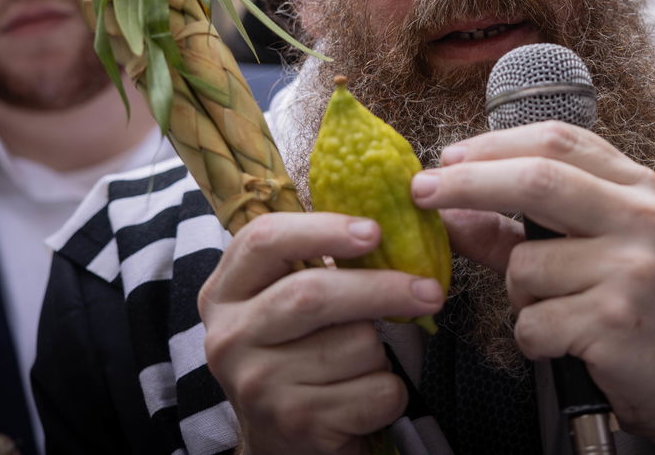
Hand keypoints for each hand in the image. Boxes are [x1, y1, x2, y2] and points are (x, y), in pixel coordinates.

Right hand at [197, 211, 444, 454]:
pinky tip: (365, 398)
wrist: (279, 443)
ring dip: (381, 351)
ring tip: (363, 363)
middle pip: (314, 293)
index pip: (264, 239)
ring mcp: (259, 384)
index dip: (322, 228)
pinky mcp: (296, 424)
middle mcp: (230, 337)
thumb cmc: (295, 354)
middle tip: (430, 289)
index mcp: (225, 292)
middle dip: (382, 287)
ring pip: (355, 344)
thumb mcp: (282, 303)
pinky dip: (390, 392)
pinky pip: (376, 391)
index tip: (374, 230)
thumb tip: (387, 221)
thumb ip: (313, 263)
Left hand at [416, 121, 654, 453]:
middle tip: (421, 191)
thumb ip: (519, 228)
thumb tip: (451, 209)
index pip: (557, 141)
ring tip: (558, 311)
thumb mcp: (589, 251)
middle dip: (468, 183)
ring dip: (518, 294)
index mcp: (635, 187)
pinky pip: (532, 323)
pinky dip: (533, 338)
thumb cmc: (635, 306)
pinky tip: (568, 344)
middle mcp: (640, 218)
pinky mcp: (616, 321)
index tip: (446, 158)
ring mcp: (632, 269)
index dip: (493, 144)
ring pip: (524, 265)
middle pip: (536, 180)